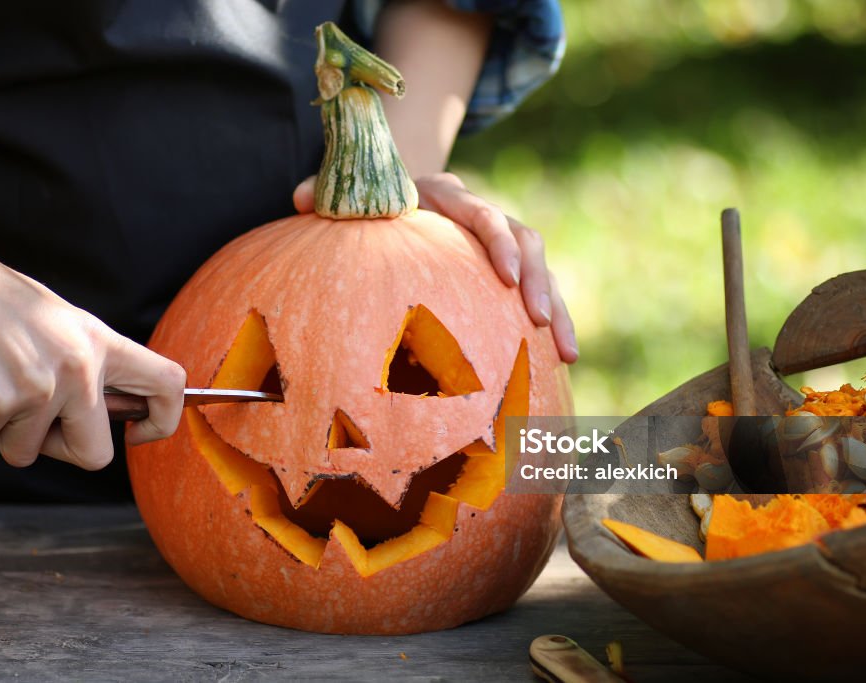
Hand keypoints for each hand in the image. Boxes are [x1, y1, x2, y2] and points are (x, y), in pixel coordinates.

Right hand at [0, 171, 185, 468]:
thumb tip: (100, 413)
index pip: (168, 384)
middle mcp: (79, 368)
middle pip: (95, 454)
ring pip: (26, 452)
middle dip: (61, 450)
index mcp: (100, 343)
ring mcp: (38, 388)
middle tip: (34, 426)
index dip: (162, 420)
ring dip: (1, 433)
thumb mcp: (60, 324)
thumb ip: (86, 365)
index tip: (136, 432)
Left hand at [294, 173, 577, 362]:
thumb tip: (299, 199)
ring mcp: (497, 243)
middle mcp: (479, 214)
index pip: (480, 213)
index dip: (497, 242)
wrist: (396, 193)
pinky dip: (552, 323)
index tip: (506, 276)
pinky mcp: (505, 269)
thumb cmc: (368, 202)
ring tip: (566, 353)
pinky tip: (560, 364)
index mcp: (446, 194)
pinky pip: (536, 293)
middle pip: (522, 239)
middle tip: (539, 320)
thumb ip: (328, 195)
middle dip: (536, 281)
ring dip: (556, 308)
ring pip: (540, 269)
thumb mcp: (349, 194)